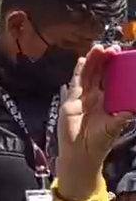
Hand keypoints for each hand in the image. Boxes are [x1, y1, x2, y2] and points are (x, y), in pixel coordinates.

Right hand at [57, 45, 133, 200]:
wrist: (80, 153)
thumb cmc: (99, 141)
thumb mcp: (113, 127)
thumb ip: (121, 117)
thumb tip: (131, 110)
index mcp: (107, 101)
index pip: (112, 80)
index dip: (115, 68)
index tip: (121, 56)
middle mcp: (95, 96)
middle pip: (100, 74)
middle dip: (105, 61)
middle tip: (111, 48)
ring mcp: (82, 97)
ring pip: (88, 75)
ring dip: (93, 62)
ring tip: (98, 49)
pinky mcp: (71, 100)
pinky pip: (76, 83)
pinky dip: (79, 72)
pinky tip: (83, 61)